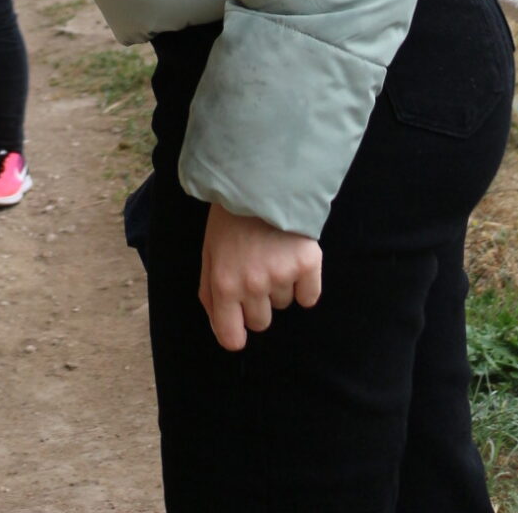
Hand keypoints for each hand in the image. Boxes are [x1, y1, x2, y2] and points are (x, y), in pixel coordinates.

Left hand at [199, 201, 322, 350]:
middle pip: (261, 322)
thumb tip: (225, 332)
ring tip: (271, 253)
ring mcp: (281, 275)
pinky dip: (304, 284)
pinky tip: (293, 259)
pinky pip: (309, 297)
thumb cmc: (229, 218)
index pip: (231, 337)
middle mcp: (252, 284)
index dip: (235, 333)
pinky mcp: (307, 264)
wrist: (259, 180)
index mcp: (223, 283)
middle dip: (257, 303)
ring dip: (279, 286)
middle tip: (255, 269)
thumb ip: (210, 293)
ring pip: (284, 305)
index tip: (239, 325)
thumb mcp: (208, 252)